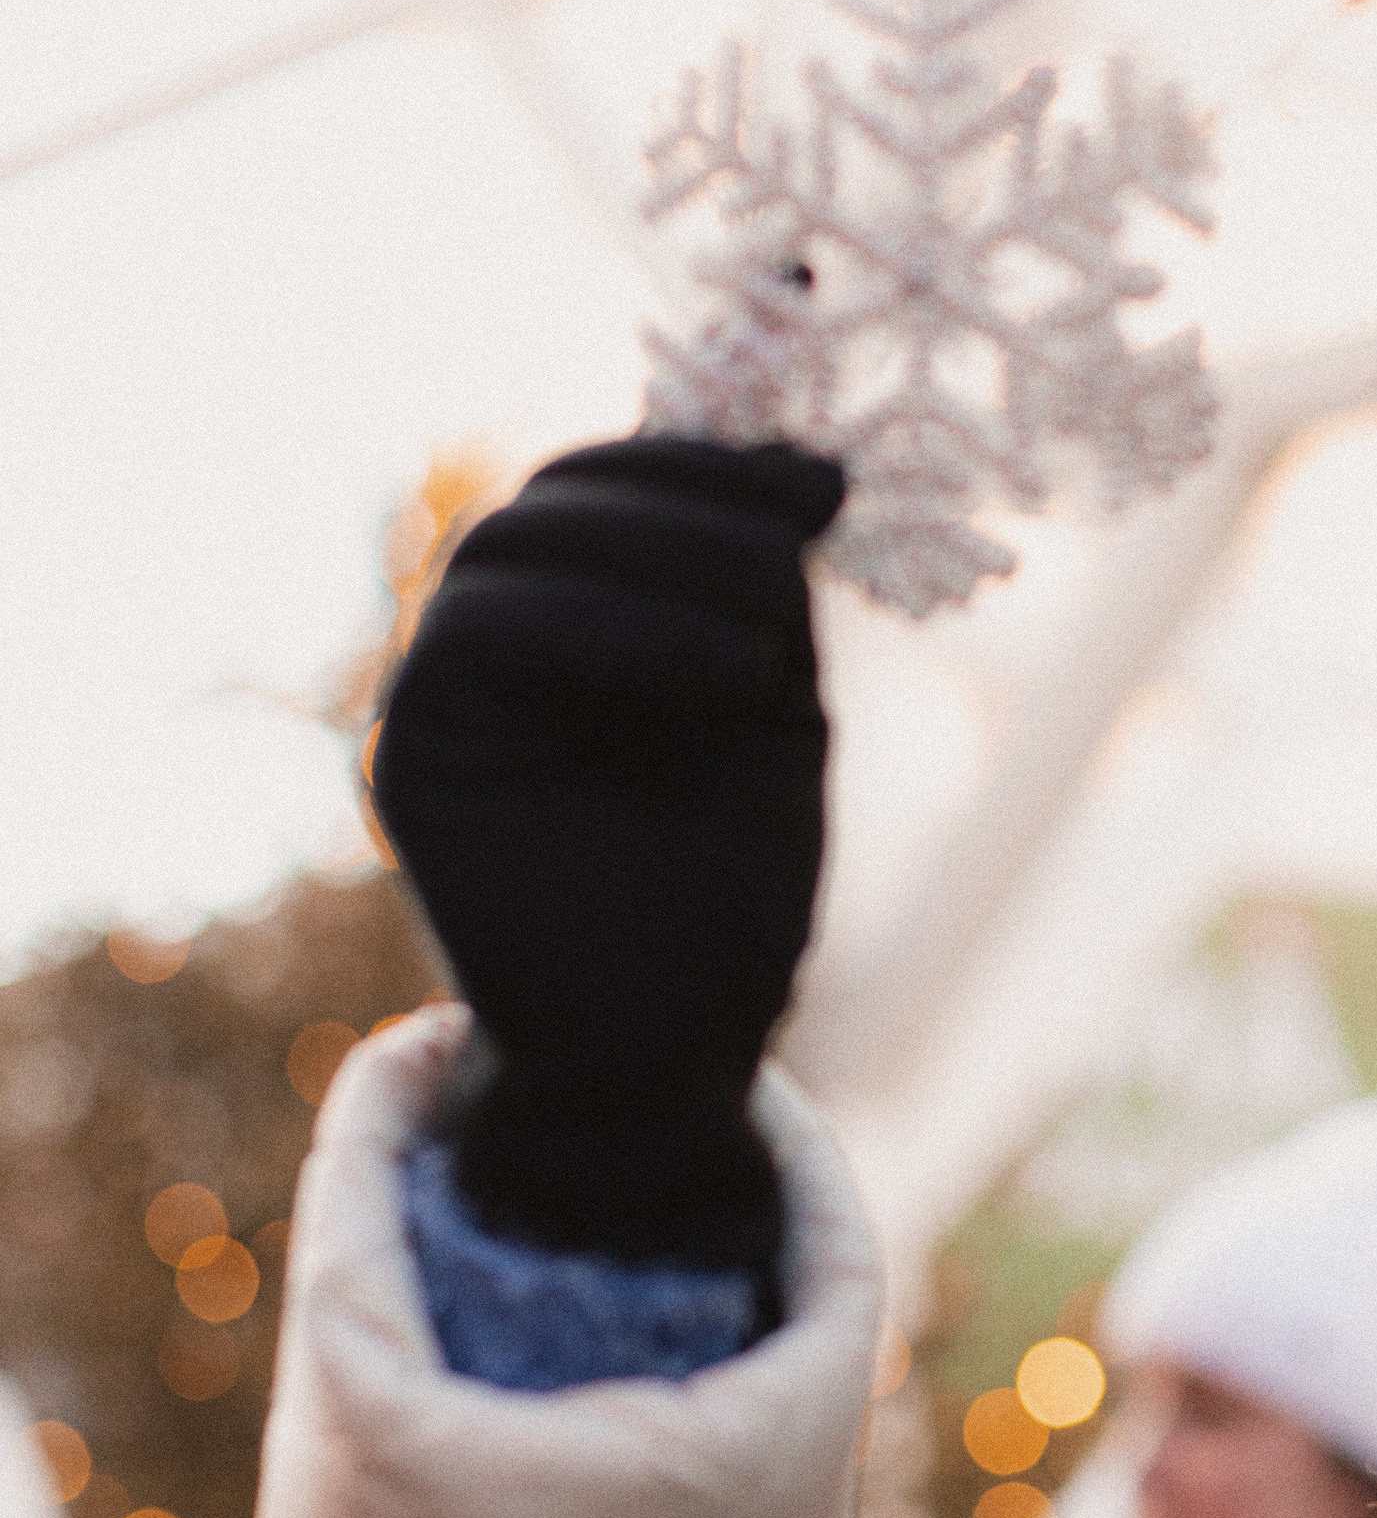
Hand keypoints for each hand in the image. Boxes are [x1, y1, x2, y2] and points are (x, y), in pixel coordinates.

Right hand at [372, 436, 844, 1267]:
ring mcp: (442, 700)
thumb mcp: (777, 713)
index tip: (822, 483)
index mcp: (571, 628)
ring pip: (507, 548)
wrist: (673, 1055)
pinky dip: (608, 628)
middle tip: (794, 551)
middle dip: (687, 501)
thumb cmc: (725, 895)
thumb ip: (765, 594)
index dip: (706, 463)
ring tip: (767, 646)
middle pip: (551, 499)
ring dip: (657, 559)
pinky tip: (722, 677)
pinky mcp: (414, 758)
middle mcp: (490, 652)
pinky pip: (477, 635)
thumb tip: (804, 461)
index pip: (604, 488)